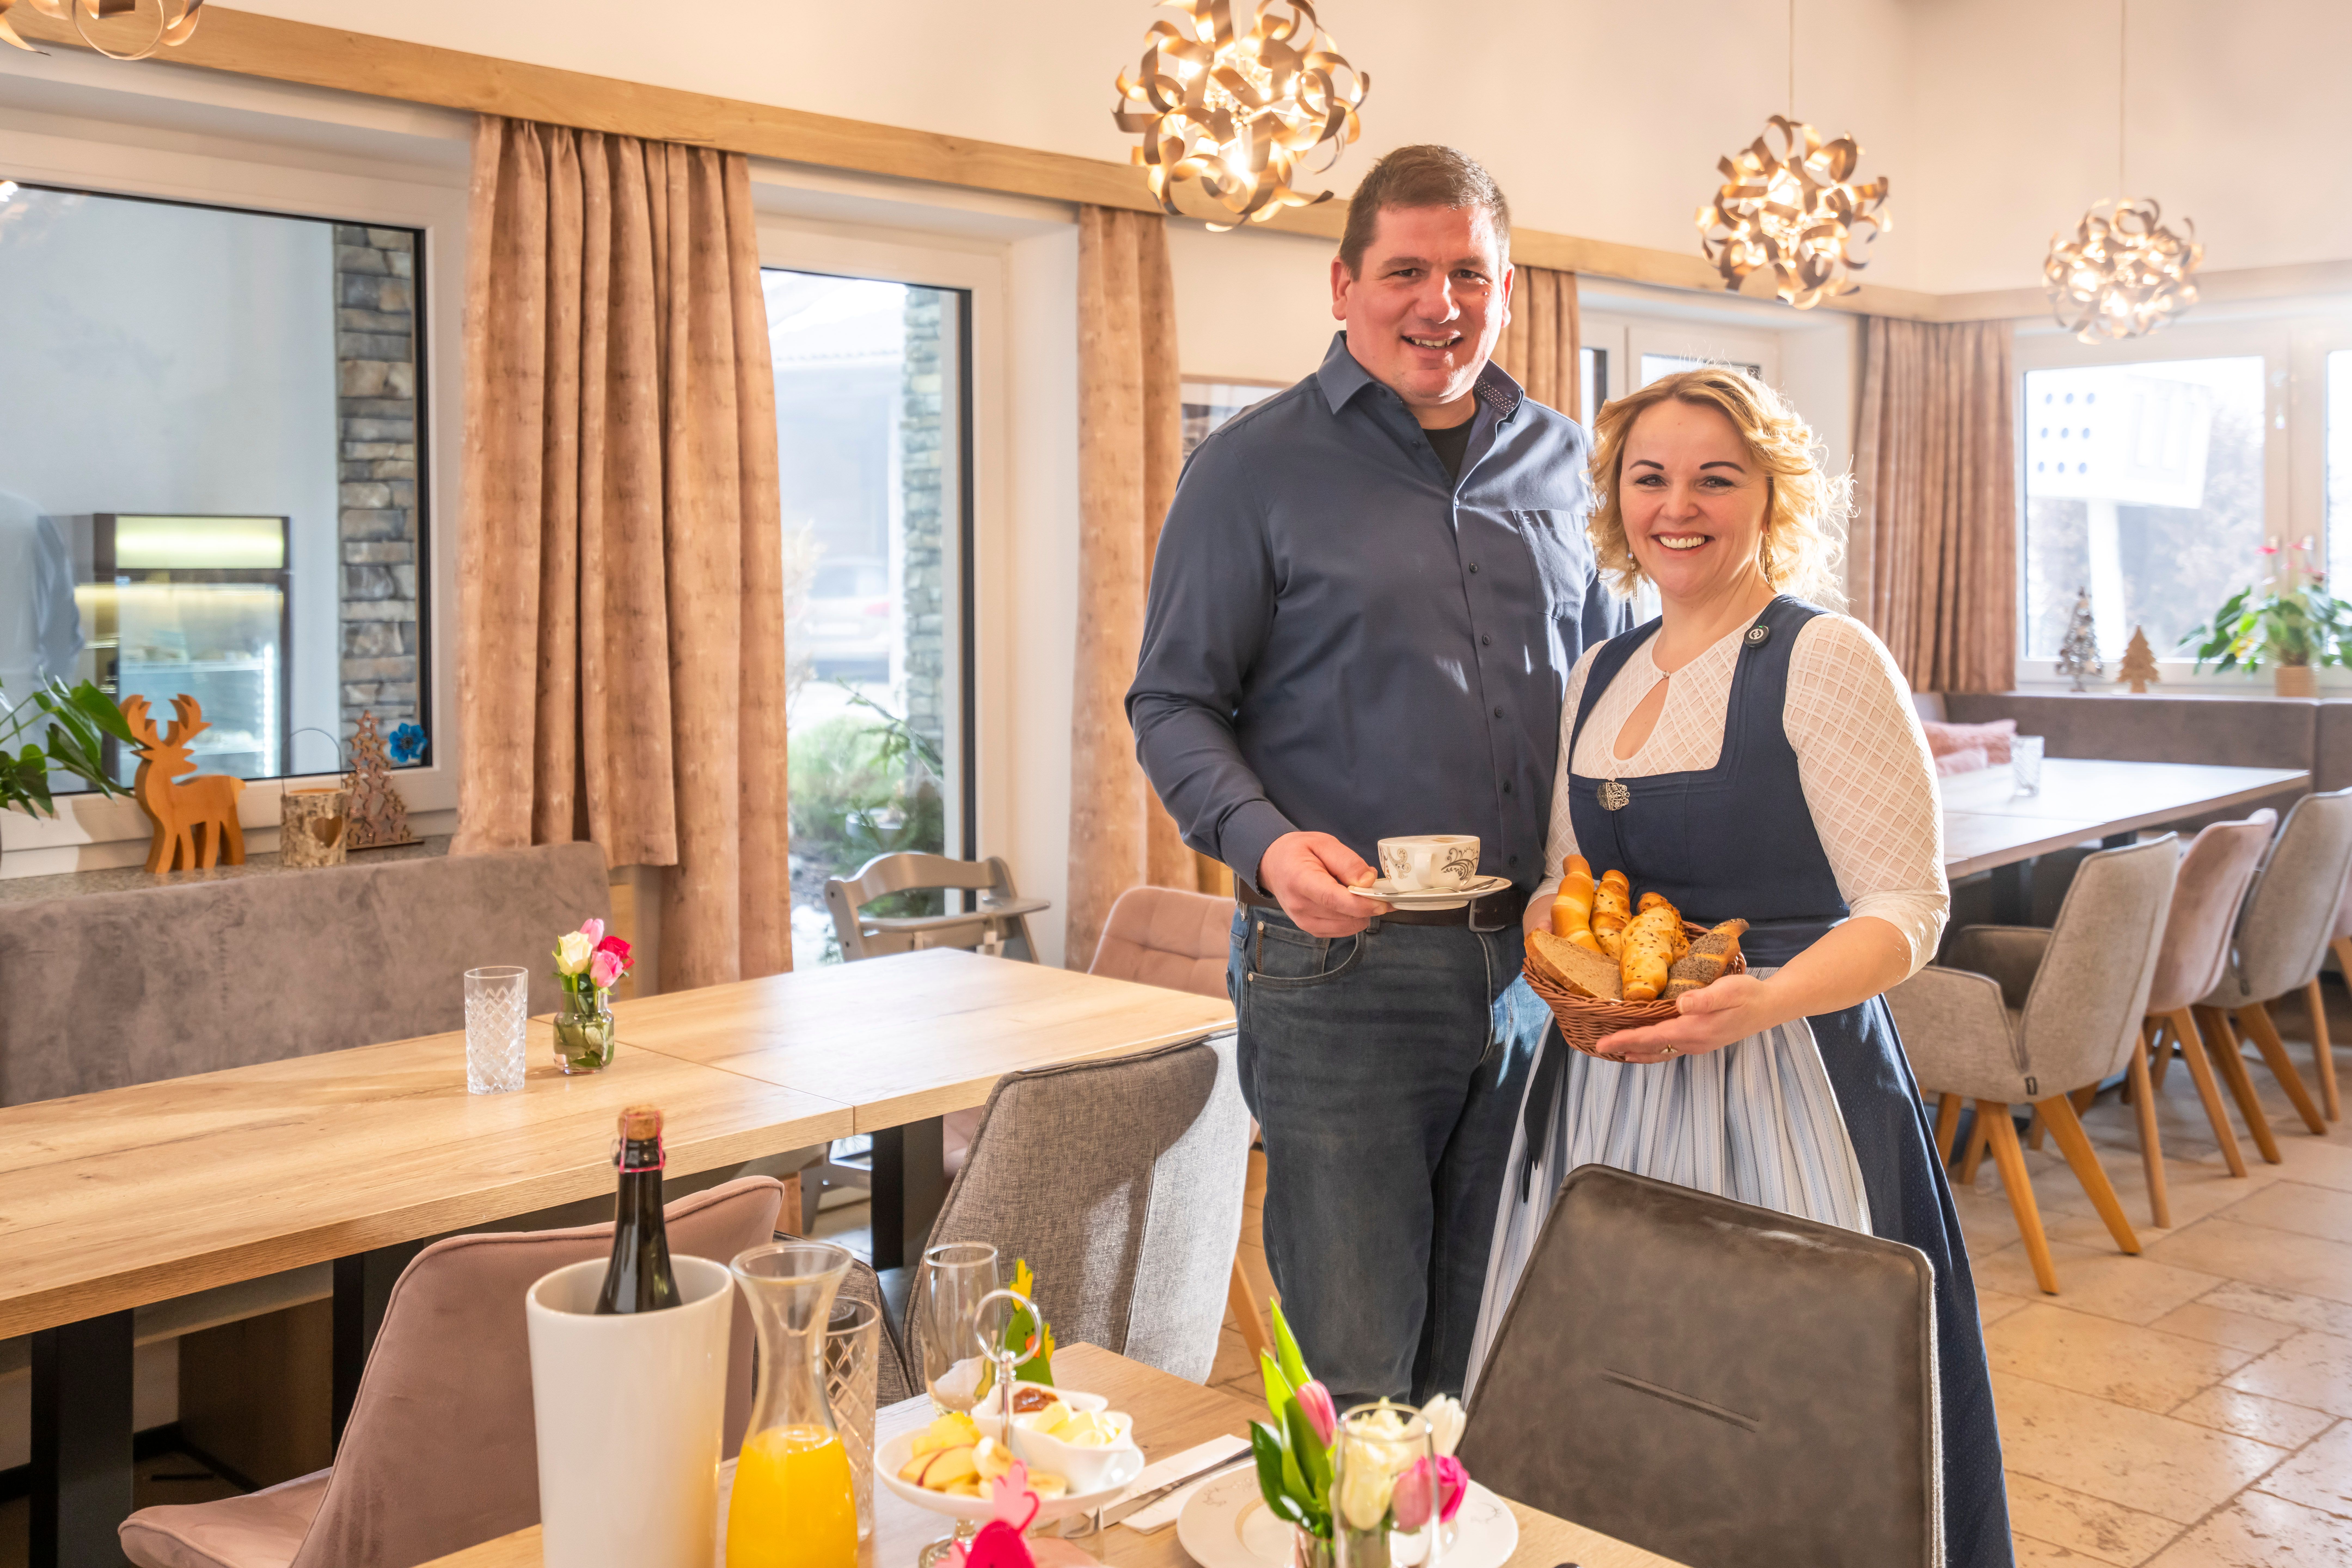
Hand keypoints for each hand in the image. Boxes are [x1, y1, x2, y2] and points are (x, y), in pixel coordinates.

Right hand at [1258, 831, 1386, 936]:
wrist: (1274, 866)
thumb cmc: (1299, 851)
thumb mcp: (1324, 843)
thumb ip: (1347, 861)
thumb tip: (1368, 881)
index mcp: (1300, 881)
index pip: (1334, 899)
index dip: (1362, 904)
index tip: (1384, 901)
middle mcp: (1300, 907)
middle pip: (1344, 916)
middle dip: (1368, 905)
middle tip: (1375, 887)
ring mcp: (1304, 921)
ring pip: (1347, 926)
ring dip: (1361, 912)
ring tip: (1356, 891)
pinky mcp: (1311, 929)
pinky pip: (1342, 930)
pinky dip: (1352, 918)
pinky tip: (1348, 902)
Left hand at [1591, 973, 1775, 1064]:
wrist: (1770, 1007)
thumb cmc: (1749, 994)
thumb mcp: (1730, 990)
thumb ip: (1705, 998)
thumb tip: (1681, 1004)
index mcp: (1696, 1030)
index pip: (1653, 1037)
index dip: (1626, 1039)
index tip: (1603, 1044)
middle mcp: (1694, 1042)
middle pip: (1652, 1048)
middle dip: (1625, 1047)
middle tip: (1599, 1047)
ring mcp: (1698, 1044)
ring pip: (1660, 1051)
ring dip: (1637, 1051)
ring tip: (1615, 1050)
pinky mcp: (1702, 1040)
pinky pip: (1670, 1048)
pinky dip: (1652, 1048)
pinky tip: (1644, 1045)